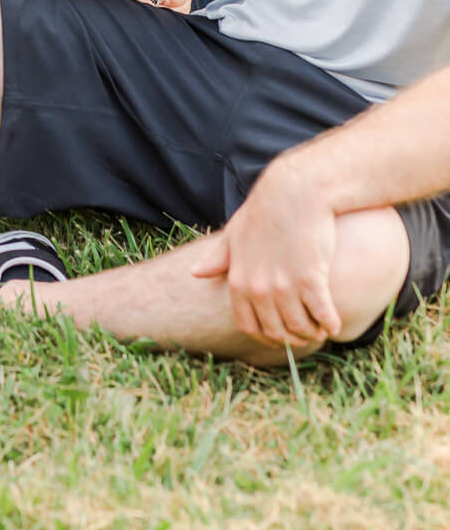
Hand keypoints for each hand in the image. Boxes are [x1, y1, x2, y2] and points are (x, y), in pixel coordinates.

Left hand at [192, 157, 340, 348]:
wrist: (295, 191)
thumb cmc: (266, 210)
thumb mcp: (235, 233)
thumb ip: (219, 257)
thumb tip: (195, 273)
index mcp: (238, 279)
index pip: (248, 326)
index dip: (267, 336)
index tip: (280, 334)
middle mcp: (258, 288)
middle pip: (276, 332)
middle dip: (292, 339)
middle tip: (306, 333)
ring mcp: (283, 285)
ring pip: (301, 328)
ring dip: (313, 333)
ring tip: (321, 328)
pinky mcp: (310, 279)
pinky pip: (322, 315)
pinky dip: (330, 323)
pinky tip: (334, 323)